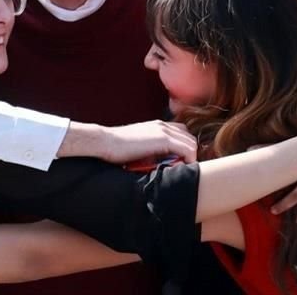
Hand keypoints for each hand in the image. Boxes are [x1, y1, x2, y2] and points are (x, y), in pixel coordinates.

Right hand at [63, 120, 196, 163]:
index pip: (181, 132)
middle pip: (189, 136)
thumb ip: (149, 150)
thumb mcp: (137, 146)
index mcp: (157, 126)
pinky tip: (182, 169)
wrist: (106, 142)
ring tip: (184, 170)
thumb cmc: (116, 148)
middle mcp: (163, 125)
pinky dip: (189, 159)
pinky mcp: (163, 140)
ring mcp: (163, 131)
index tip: (182, 161)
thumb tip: (154, 164)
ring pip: (191, 142)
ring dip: (191, 156)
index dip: (184, 146)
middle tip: (186, 167)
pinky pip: (187, 149)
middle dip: (191, 152)